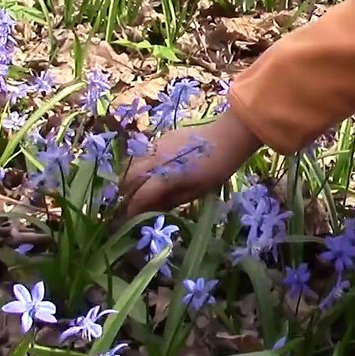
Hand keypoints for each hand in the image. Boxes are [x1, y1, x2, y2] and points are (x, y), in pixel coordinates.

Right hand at [118, 108, 261, 218]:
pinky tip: (147, 173)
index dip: (132, 210)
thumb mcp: (198, 191)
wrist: (228, 135)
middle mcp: (155, 161)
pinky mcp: (160, 138)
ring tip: (135, 190)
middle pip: (128, 180)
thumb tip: (152, 210)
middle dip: (126, 195)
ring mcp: (156, 146)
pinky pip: (141, 154)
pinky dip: (138, 166)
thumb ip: (172, 201)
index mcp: (165, 177)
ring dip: (129, 179)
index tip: (129, 220)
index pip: (139, 197)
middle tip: (131, 205)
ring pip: (131, 165)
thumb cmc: (218, 167)